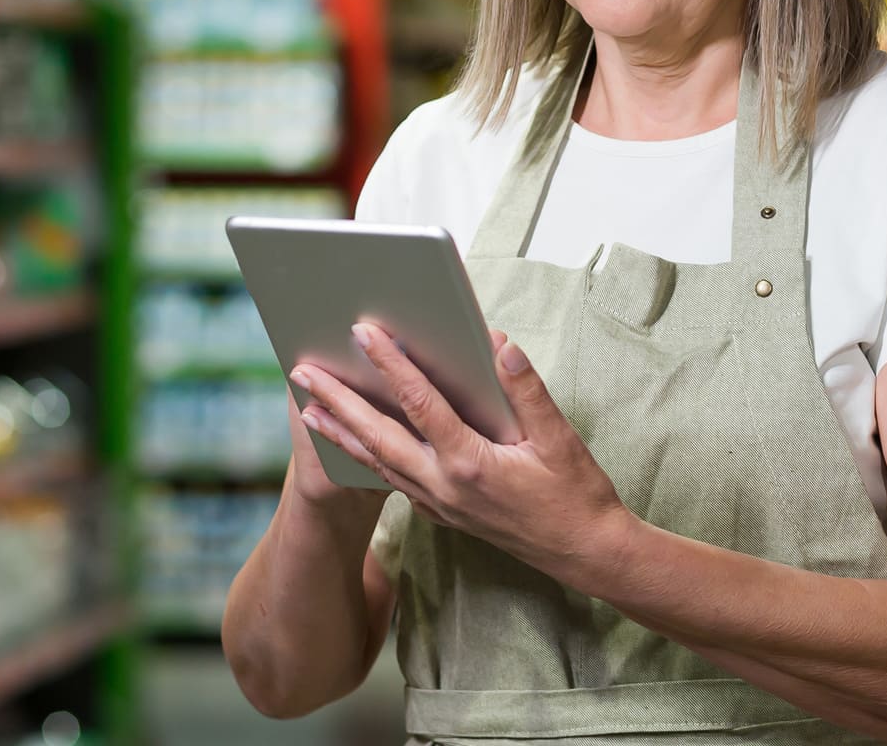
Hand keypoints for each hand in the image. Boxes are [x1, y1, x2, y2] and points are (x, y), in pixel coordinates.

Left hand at [292, 324, 632, 576]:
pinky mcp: (444, 514)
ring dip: (341, 433)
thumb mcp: (559, 439)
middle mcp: (444, 487)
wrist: (584, 553)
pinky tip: (353, 443)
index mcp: (470, 464)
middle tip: (301, 373)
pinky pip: (393, 482)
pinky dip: (366, 459)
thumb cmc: (576, 494)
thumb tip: (500, 344)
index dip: (390, 365)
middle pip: (377, 438)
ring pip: (378, 464)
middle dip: (336, 403)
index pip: (419, 405)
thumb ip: (527, 390)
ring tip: (309, 407)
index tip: (363, 332)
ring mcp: (440, 505)